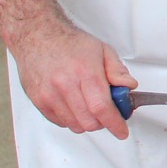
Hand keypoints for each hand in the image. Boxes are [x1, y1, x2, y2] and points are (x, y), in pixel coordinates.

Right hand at [11, 22, 133, 139]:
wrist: (37, 36)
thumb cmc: (69, 42)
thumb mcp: (102, 50)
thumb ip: (117, 71)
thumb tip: (129, 87)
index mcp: (84, 72)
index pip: (102, 108)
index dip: (115, 124)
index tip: (121, 131)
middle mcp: (64, 85)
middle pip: (89, 122)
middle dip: (103, 123)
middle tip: (109, 113)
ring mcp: (49, 95)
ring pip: (75, 125)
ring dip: (88, 122)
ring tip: (91, 106)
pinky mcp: (38, 101)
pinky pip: (60, 122)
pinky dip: (72, 119)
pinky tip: (75, 106)